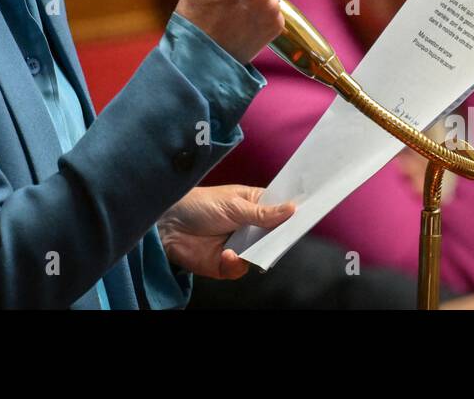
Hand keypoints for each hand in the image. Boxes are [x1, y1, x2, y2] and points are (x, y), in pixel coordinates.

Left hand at [158, 185, 294, 278]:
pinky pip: (240, 269)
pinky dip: (235, 264)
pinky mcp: (225, 263)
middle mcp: (249, 227)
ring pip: (261, 255)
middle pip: (274, 236)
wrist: (166, 224)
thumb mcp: (234, 204)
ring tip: (245, 247)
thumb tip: (293, 209)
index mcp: (253, 205)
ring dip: (256, 253)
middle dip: (278, 237)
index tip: (307, 213)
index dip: (292, 213)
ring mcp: (239, 245)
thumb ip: (263, 213)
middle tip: (283, 236)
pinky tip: (227, 254)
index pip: (279, 210)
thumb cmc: (199, 204)